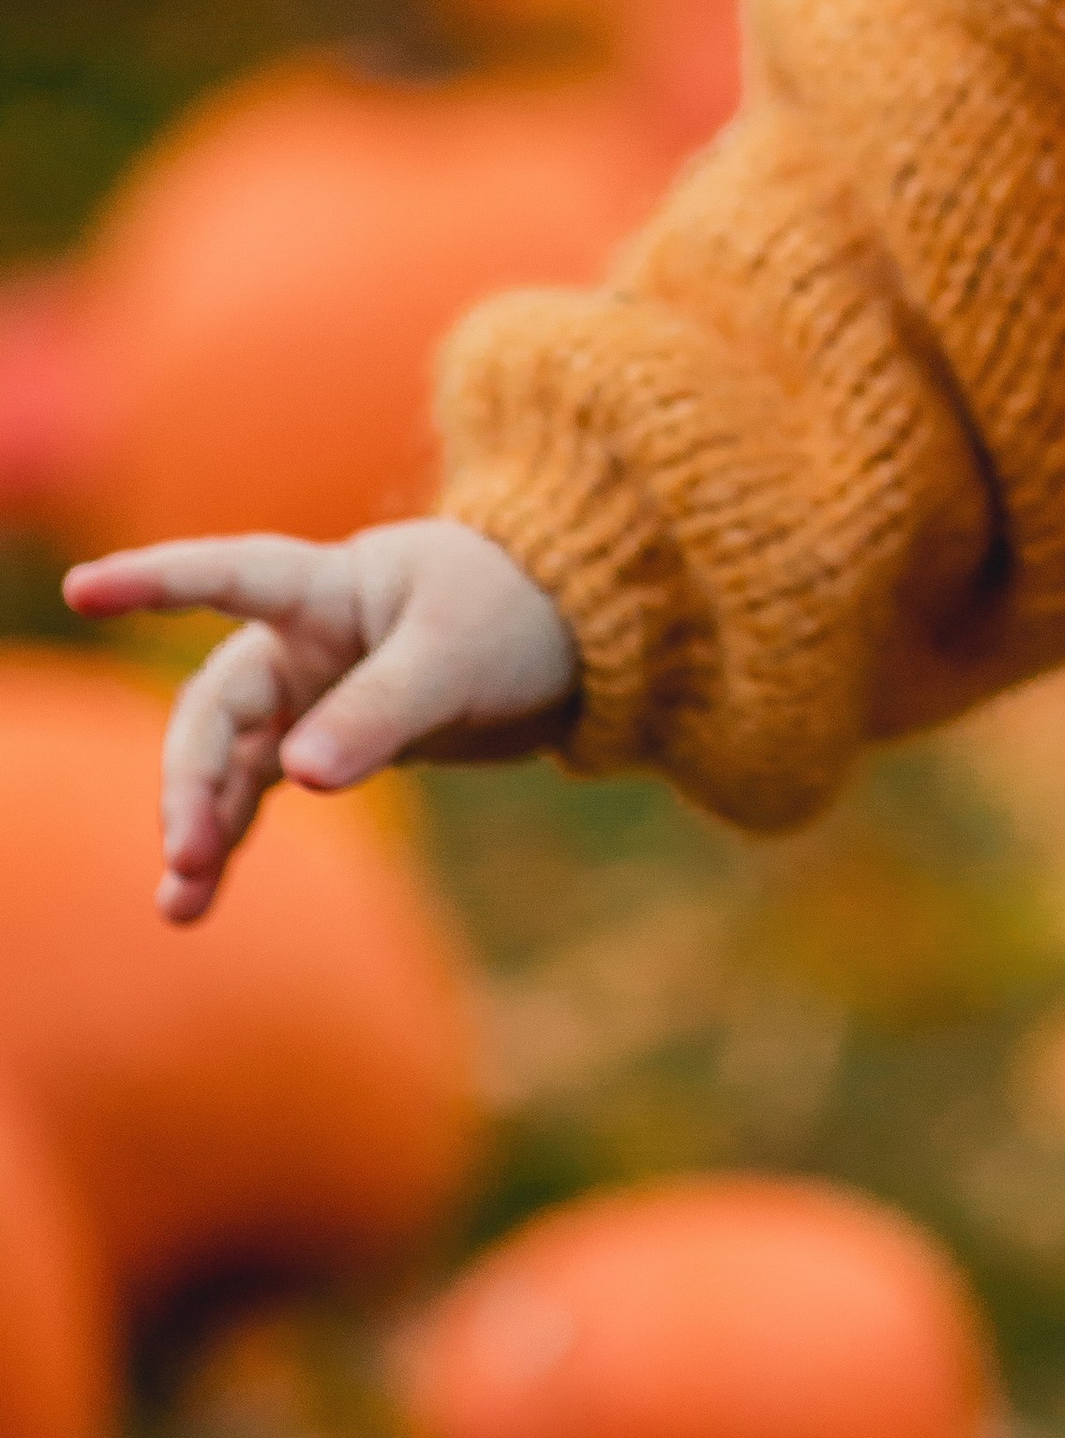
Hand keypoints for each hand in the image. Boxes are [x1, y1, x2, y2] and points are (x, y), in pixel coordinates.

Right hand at [62, 520, 577, 924]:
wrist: (568, 640)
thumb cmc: (513, 616)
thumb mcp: (456, 657)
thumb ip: (381, 710)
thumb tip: (299, 772)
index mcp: (330, 587)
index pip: (228, 575)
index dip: (156, 579)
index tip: (84, 589)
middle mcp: (302, 637)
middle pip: (217, 704)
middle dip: (192, 776)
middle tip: (188, 851)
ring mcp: (308, 690)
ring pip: (228, 758)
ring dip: (199, 821)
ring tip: (180, 900)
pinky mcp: (327, 740)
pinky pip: (258, 791)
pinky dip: (232, 839)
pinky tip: (195, 902)